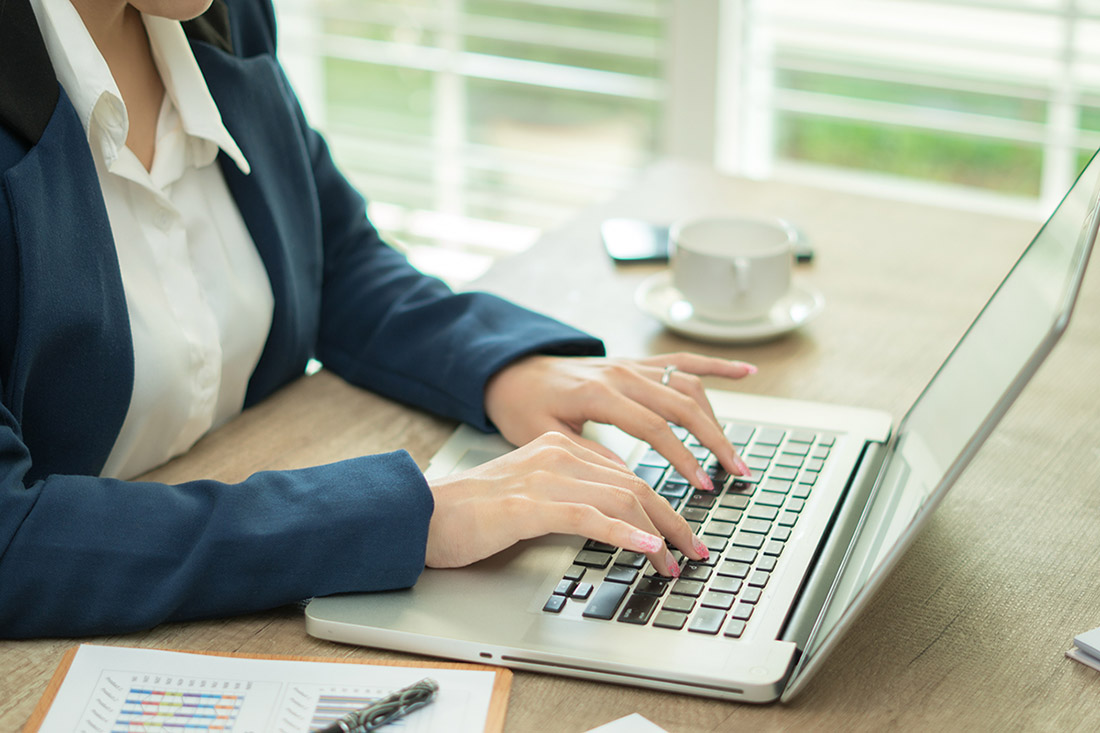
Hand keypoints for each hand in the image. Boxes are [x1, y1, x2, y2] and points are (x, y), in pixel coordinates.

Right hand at [425, 432, 708, 573]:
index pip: (626, 475)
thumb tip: (613, 522)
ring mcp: (545, 477)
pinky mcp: (531, 505)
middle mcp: (557, 455)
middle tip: (694, 550)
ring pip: (621, 498)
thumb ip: (569, 500)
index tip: (681, 536)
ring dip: (659, 533)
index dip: (662, 507)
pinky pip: (591, 517)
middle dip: (673, 520)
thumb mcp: (530, 498)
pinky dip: (627, 534)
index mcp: (559, 448)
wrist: (422, 515)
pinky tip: (648, 549)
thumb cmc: (472, 514)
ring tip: (677, 560)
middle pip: (635, 484)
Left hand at [483, 353, 755, 491]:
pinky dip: (716, 366)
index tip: (702, 485)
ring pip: (688, 386)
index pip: (655, 428)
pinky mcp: (636, 363)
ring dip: (717, 418)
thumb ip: (587, 454)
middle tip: (736, 473)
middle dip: (714, 441)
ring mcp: (631, 365)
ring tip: (734, 452)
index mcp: (599, 394)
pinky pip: (682, 361)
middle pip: (682, 406)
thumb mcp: (543, 437)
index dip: (683, 458)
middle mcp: (621, 374)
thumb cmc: (522, 406)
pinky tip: (746, 372)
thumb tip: (628, 481)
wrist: (510, 370)